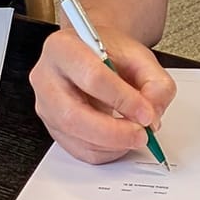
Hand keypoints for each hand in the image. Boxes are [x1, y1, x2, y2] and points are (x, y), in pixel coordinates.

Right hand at [30, 26, 176, 164]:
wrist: (95, 54)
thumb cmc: (110, 52)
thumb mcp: (139, 56)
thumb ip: (154, 83)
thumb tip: (151, 116)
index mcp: (63, 47)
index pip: (91, 77)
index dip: (123, 99)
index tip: (146, 112)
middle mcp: (46, 77)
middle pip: (73, 115)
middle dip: (113, 132)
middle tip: (141, 134)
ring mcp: (45, 106)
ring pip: (74, 137)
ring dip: (112, 144)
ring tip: (134, 134)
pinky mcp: (52, 128)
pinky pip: (78, 150)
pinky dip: (106, 152)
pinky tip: (120, 140)